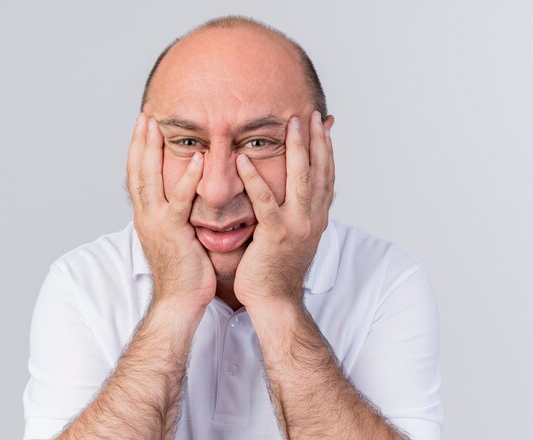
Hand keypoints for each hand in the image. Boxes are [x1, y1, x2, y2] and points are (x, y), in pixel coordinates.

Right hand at [126, 114, 216, 308]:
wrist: (179, 301)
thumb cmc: (184, 271)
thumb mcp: (176, 236)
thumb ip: (177, 215)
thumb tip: (185, 199)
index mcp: (146, 216)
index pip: (138, 176)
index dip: (139, 150)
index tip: (143, 127)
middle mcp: (145, 215)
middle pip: (137, 170)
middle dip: (140, 141)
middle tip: (144, 115)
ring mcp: (155, 223)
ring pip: (149, 179)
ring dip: (152, 150)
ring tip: (158, 125)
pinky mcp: (172, 231)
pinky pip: (178, 200)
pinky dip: (187, 178)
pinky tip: (196, 158)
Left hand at [234, 111, 334, 307]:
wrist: (275, 300)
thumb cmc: (278, 269)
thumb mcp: (295, 236)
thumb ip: (296, 212)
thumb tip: (295, 193)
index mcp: (317, 217)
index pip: (326, 175)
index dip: (326, 148)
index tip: (323, 125)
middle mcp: (313, 217)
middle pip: (319, 170)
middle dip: (316, 139)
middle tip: (310, 113)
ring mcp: (298, 226)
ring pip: (301, 179)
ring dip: (297, 149)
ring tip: (290, 123)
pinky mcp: (275, 235)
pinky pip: (265, 202)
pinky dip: (255, 179)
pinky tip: (244, 159)